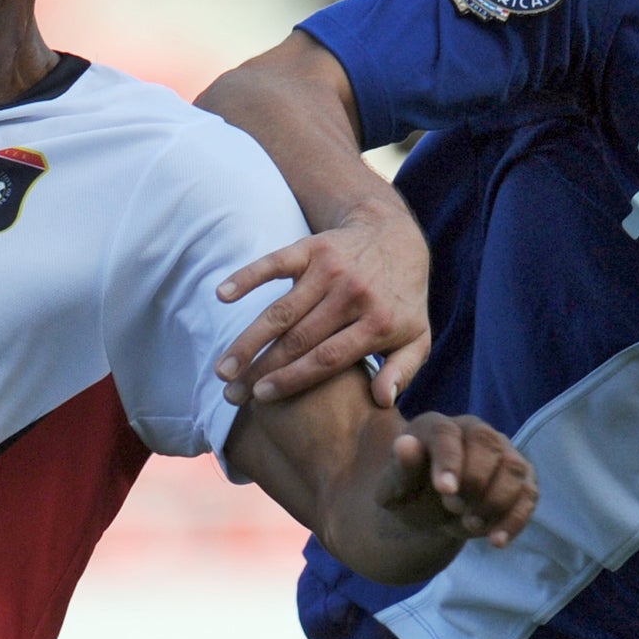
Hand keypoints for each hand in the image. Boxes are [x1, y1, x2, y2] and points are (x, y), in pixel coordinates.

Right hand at [215, 202, 429, 409]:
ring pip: (280, 311)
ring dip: (247, 340)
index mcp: (379, 322)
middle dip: (260, 369)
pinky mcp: (311, 249)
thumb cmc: (401, 298)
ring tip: (222, 369)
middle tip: (231, 394)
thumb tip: (382, 401)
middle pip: (297, 339)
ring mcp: (330, 270)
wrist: (395, 236)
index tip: (262, 397)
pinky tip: (221, 295)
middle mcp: (353, 295)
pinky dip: (246, 277)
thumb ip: (402, 371)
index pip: (327, 358)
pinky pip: (273, 264)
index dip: (292, 379)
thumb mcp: (417, 337)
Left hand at [379, 413, 536, 549]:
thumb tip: (405, 445)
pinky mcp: (522, 478)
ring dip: (495, 501)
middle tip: (452, 508)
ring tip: (470, 524)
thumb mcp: (393, 487)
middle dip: (474, 482)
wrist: (428, 510)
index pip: (446, 433)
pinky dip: (515, 519)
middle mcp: (475, 432)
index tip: (445, 490)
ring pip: (514, 469)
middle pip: (488, 445)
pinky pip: (529, 494)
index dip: (449, 461)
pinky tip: (496, 541)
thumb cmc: (408, 492)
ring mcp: (502, 453)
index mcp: (436, 427)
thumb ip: (401, 468)